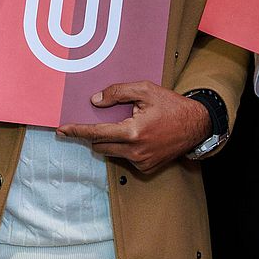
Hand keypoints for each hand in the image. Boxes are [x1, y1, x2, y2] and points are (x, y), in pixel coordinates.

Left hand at [57, 82, 211, 172]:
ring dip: (110, 140)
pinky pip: (124, 157)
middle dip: (94, 133)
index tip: (62, 130)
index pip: (96, 132)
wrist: (196, 125)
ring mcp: (141, 162)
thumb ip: (118, 93)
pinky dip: (124, 147)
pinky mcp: (146, 168)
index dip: (77, 131)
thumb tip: (95, 101)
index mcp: (132, 132)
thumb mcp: (145, 90)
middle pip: (99, 145)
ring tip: (126, 124)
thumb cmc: (171, 105)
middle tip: (97, 120)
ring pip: (111, 152)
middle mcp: (135, 151)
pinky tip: (138, 135)